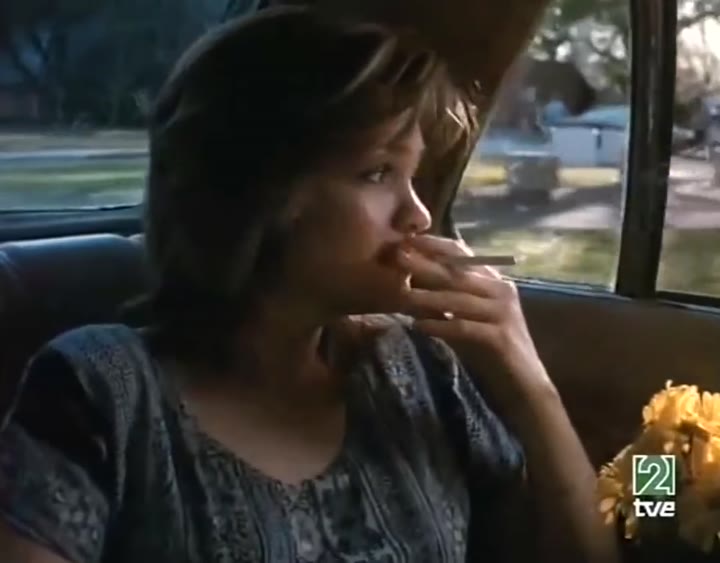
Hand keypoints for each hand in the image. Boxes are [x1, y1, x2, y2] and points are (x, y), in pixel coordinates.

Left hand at [396, 234, 556, 410]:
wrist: (523, 386)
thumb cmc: (490, 352)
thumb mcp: (465, 319)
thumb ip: (445, 302)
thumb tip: (407, 286)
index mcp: (494, 282)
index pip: (463, 255)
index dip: (435, 246)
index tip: (406, 241)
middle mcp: (502, 291)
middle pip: (459, 273)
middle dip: (426, 263)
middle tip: (398, 257)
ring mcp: (504, 313)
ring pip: (460, 299)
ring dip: (428, 297)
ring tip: (402, 296)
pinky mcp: (501, 337)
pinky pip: (465, 327)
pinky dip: (441, 326)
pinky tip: (420, 327)